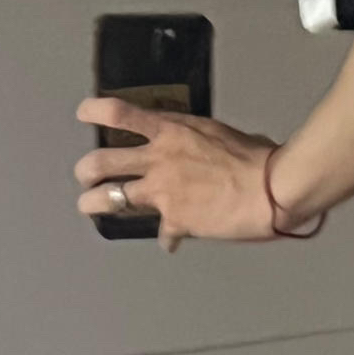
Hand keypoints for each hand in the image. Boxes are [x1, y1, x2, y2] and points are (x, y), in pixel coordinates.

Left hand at [74, 99, 279, 252]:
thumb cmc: (256, 157)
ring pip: (110, 198)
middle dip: (86, 170)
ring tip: (88, 206)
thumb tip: (202, 147)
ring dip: (94, 203)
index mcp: (170, 130)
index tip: (84, 114)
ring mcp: (163, 192)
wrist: (269, 188)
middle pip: (101, 162)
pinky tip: (170, 242)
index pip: (119, 113)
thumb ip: (197, 139)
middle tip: (85, 176)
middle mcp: (158, 159)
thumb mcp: (217, 132)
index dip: (94, 112)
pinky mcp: (176, 221)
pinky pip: (162, 234)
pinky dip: (167, 239)